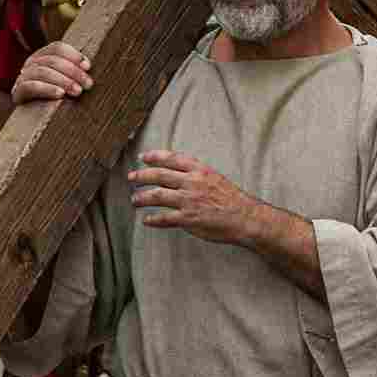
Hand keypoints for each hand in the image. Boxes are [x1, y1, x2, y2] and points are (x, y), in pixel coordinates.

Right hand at [14, 43, 93, 104]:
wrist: (34, 123)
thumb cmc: (56, 100)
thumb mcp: (65, 83)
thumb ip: (73, 73)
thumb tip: (87, 67)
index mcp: (42, 57)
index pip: (57, 48)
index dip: (73, 55)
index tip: (88, 67)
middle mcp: (31, 64)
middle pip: (52, 60)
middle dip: (73, 71)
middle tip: (87, 85)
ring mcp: (22, 78)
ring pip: (42, 71)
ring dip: (63, 80)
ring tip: (77, 91)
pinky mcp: (18, 93)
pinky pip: (30, 86)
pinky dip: (47, 89)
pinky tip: (60, 94)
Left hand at [128, 149, 255, 244]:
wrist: (245, 217)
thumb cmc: (232, 199)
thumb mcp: (215, 178)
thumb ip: (196, 175)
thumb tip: (179, 175)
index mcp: (199, 170)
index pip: (172, 158)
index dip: (154, 156)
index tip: (142, 157)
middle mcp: (192, 182)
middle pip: (159, 175)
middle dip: (141, 175)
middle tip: (131, 177)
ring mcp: (189, 200)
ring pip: (157, 196)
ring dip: (142, 197)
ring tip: (134, 199)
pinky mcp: (188, 218)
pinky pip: (164, 218)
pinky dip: (153, 219)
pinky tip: (146, 220)